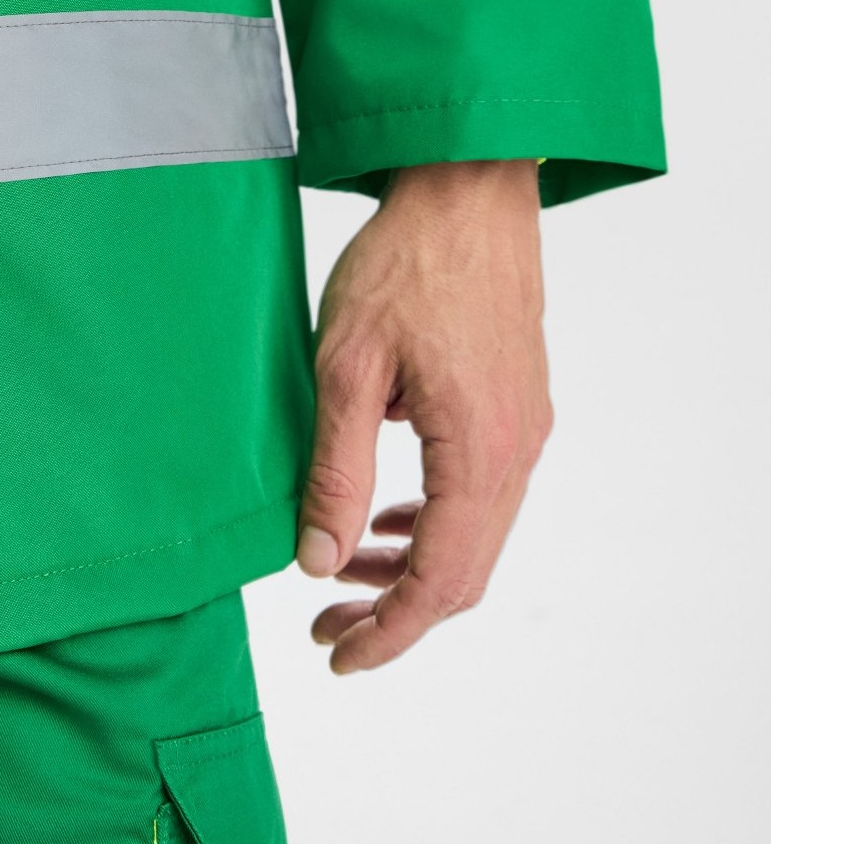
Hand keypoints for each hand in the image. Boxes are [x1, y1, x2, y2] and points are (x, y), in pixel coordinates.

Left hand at [295, 160, 550, 672]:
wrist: (468, 188)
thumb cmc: (405, 264)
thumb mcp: (346, 367)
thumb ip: (335, 471)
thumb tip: (318, 560)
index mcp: (478, 449)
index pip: (441, 580)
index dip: (390, 633)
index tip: (339, 655)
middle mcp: (517, 449)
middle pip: (466, 572)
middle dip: (396, 612)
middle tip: (326, 625)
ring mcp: (525, 426)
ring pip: (476, 534)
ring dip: (413, 567)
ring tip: (344, 571)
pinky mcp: (518, 403)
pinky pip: (484, 492)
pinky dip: (435, 521)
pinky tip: (389, 517)